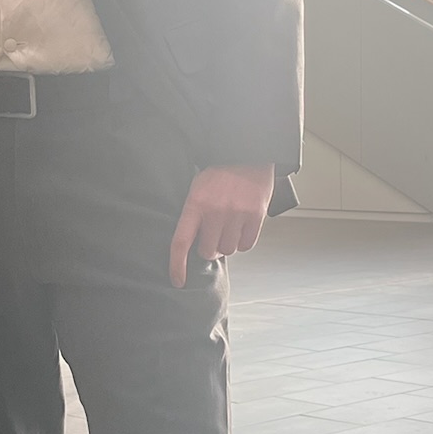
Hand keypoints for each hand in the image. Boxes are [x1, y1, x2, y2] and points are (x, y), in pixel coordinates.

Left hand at [169, 164, 274, 286]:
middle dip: (208, 248)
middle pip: (208, 252)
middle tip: (213, 233)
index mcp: (195, 203)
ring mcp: (237, 214)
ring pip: (228, 250)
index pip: (180, 242)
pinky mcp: (256, 215)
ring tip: (229, 223)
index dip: (176, 265)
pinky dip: (243, 241)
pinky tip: (241, 225)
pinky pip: (246, 245)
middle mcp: (215, 211)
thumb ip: (194, 216)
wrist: (246, 152)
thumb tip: (192, 248)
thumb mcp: (197, 189)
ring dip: (227, 243)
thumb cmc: (219, 173)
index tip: (177, 281)